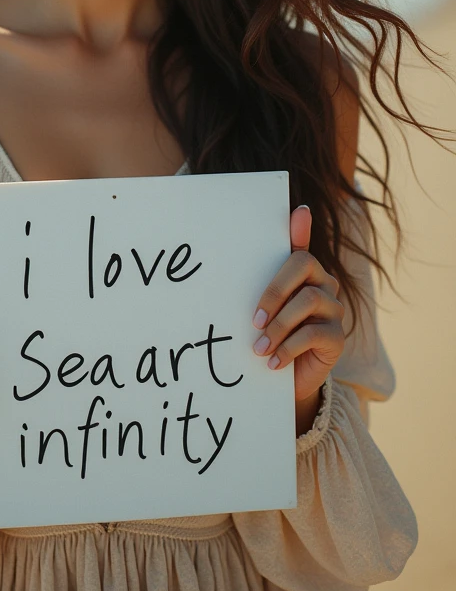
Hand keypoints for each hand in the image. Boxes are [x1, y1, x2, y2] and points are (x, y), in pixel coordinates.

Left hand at [251, 205, 344, 404]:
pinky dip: (288, 348)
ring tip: (259, 347)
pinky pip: (314, 333)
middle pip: (303, 265)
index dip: (300, 229)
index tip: (300, 212)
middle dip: (274, 291)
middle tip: (253, 320)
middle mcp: (324, 284)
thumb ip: (262, 279)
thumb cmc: (272, 336)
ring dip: (278, 326)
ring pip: (307, 300)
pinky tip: (273, 362)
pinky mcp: (337, 337)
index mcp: (304, 273)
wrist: (287, 379)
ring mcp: (334, 310)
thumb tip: (270, 238)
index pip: (300, 248)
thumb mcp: (263, 311)